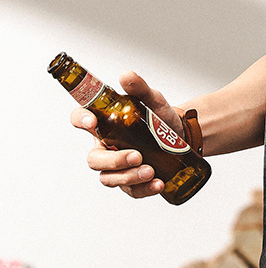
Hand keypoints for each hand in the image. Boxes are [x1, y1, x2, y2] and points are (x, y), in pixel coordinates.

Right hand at [70, 71, 183, 198]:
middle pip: (94, 159)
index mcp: (105, 123)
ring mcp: (117, 167)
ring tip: (151, 171)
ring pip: (109, 178)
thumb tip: (126, 77)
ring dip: (129, 177)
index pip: (81, 120)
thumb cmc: (159, 117)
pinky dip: (143, 189)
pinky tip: (158, 184)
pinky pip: (131, 191)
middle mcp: (106, 146)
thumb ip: (139, 88)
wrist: (182, 135)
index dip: (81, 120)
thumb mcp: (152, 99)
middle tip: (137, 155)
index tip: (92, 121)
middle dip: (113, 160)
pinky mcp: (131, 182)